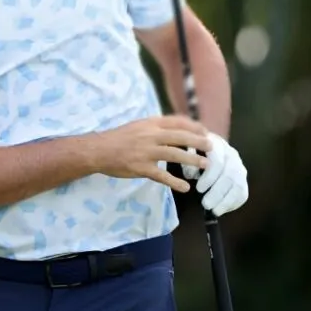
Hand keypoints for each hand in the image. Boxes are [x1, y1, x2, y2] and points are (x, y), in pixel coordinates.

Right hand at [93, 114, 211, 192]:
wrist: (99, 150)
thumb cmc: (119, 137)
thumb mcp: (138, 125)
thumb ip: (155, 127)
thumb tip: (175, 129)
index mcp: (150, 123)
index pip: (177, 121)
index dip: (193, 126)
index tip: (204, 130)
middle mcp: (150, 135)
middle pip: (180, 137)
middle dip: (198, 142)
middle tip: (211, 147)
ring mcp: (146, 152)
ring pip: (175, 155)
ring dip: (192, 160)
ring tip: (205, 165)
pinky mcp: (141, 168)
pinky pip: (162, 176)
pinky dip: (175, 182)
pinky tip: (185, 188)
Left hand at [183, 133, 247, 215]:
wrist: (208, 144)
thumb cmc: (194, 149)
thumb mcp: (187, 149)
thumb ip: (188, 159)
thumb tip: (190, 174)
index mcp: (217, 144)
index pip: (218, 161)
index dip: (210, 177)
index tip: (199, 189)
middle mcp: (231, 154)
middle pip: (230, 175)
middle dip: (218, 192)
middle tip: (206, 205)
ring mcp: (239, 166)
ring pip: (239, 185)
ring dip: (226, 201)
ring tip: (214, 211)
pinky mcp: (243, 177)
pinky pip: (243, 192)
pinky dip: (233, 203)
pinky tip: (222, 209)